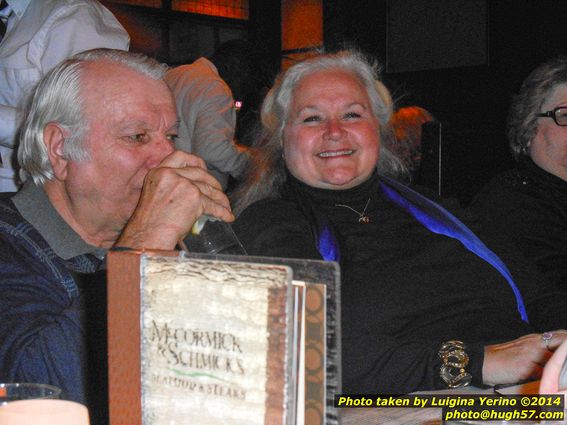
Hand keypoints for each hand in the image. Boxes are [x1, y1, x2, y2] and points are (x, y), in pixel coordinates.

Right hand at [116, 151, 233, 249]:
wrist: (148, 236)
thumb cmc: (150, 223)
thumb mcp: (155, 195)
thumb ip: (171, 186)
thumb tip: (193, 190)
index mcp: (158, 172)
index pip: (180, 156)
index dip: (195, 161)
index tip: (204, 169)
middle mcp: (171, 174)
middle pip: (200, 172)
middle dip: (213, 183)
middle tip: (218, 192)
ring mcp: (184, 184)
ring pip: (209, 189)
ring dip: (220, 199)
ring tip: (225, 207)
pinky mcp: (195, 198)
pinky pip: (214, 205)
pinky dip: (222, 212)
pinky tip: (227, 217)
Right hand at [483, 330, 566, 385]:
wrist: (483, 362)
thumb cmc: (501, 358)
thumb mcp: (522, 349)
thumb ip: (538, 351)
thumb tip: (554, 359)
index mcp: (533, 338)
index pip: (560, 335)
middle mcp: (533, 343)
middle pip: (561, 343)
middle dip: (566, 353)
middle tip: (565, 363)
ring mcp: (529, 354)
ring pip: (555, 359)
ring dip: (559, 368)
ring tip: (557, 374)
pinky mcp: (525, 366)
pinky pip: (544, 374)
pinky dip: (547, 379)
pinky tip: (547, 382)